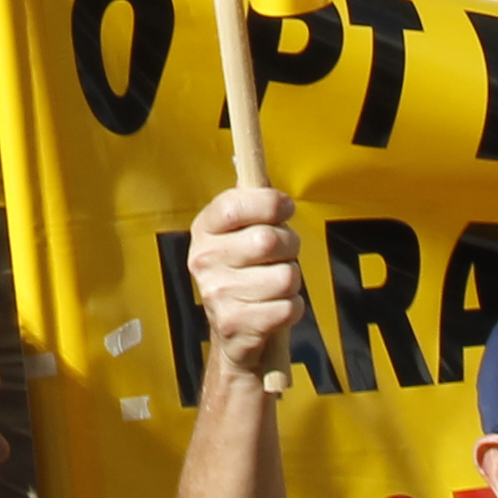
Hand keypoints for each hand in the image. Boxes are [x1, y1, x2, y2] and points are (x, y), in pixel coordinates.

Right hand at [185, 183, 306, 385]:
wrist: (233, 335)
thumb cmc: (245, 274)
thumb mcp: (240, 234)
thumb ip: (252, 202)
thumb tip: (253, 161)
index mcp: (205, 230)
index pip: (235, 205)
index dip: (269, 203)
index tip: (285, 208)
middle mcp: (204, 259)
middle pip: (269, 240)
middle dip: (290, 247)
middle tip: (283, 254)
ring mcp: (217, 293)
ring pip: (285, 276)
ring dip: (292, 282)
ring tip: (275, 285)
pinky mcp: (236, 324)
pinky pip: (289, 307)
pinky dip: (292, 309)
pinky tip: (274, 309)